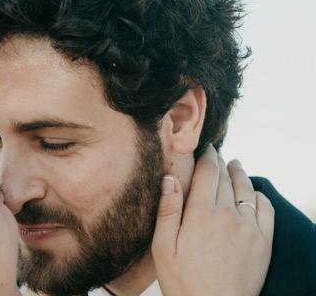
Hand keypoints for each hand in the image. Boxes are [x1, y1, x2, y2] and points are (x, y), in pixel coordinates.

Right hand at [152, 145, 273, 295]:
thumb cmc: (183, 281)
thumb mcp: (163, 246)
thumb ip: (167, 210)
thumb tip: (169, 178)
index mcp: (201, 213)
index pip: (208, 172)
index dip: (207, 156)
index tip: (204, 148)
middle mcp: (228, 215)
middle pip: (226, 178)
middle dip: (220, 162)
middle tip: (215, 154)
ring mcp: (249, 228)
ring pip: (246, 189)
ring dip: (239, 174)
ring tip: (234, 166)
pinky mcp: (263, 242)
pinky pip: (265, 209)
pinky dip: (258, 195)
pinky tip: (252, 193)